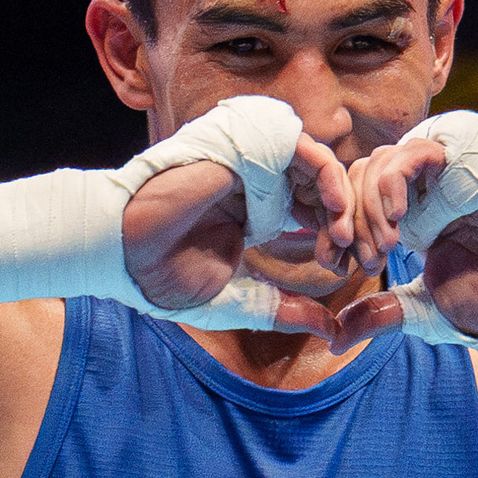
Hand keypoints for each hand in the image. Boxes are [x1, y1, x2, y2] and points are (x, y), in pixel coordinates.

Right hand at [120, 133, 352, 334]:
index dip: (332, 238)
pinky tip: (331, 209)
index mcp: (252, 215)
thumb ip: (283, 310)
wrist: (124, 250)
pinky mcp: (245, 146)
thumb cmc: (161, 276)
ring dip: (339, 199)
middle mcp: (256, 185)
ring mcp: (251, 163)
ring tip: (341, 234)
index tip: (343, 267)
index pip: (309, 215)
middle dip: (344, 220)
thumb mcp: (236, 301)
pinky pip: (301, 148)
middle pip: (320, 189)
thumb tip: (330, 330)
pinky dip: (325, 174)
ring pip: (316, 167)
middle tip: (354, 252)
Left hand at [332, 138, 477, 349]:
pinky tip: (398, 216)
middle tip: (367, 261)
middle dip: (348, 222)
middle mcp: (423, 185)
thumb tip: (334, 337)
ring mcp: (442, 167)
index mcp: (412, 210)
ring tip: (388, 247)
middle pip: (357, 178)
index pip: (352, 200)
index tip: (336, 266)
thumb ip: (380, 313)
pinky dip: (392, 182)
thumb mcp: (423, 308)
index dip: (336, 230)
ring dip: (369, 208)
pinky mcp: (464, 154)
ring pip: (378, 163)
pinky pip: (412, 151)